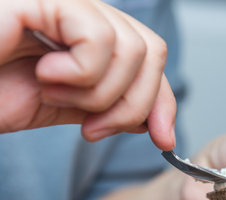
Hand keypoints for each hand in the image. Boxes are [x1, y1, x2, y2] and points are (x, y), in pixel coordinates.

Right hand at [0, 0, 175, 149]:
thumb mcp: (71, 107)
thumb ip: (115, 107)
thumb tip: (159, 125)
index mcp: (92, 34)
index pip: (152, 56)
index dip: (163, 99)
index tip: (162, 140)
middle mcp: (84, 10)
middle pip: (151, 51)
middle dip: (129, 105)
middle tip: (91, 126)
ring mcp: (65, 1)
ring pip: (131, 48)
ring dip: (96, 93)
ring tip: (53, 93)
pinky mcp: (41, 0)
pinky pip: (97, 38)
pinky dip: (79, 73)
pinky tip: (46, 74)